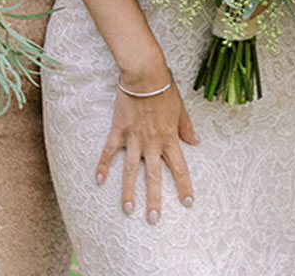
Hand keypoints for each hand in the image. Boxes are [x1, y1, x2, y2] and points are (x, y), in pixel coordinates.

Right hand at [96, 75, 198, 224]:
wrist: (145, 75)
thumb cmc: (165, 89)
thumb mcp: (181, 109)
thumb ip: (186, 128)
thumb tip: (195, 142)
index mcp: (170, 138)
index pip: (179, 168)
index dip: (184, 186)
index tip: (187, 203)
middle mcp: (152, 143)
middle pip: (154, 176)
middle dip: (154, 200)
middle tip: (153, 219)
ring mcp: (134, 138)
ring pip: (131, 170)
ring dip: (128, 191)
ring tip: (127, 210)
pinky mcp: (119, 130)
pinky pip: (109, 151)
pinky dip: (103, 165)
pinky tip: (98, 180)